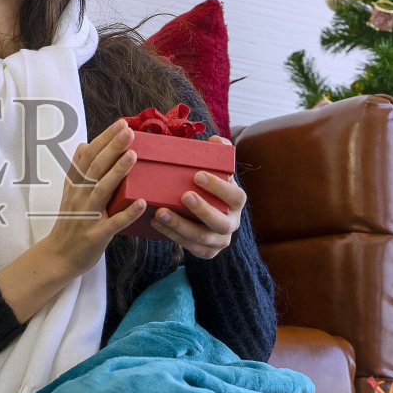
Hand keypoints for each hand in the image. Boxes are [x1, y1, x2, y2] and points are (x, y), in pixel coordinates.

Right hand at [42, 118, 145, 278]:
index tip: (120, 123)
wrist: (59, 256)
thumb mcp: (70, 194)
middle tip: (129, 131)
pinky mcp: (96, 235)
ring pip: (102, 190)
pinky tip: (141, 203)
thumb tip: (84, 145)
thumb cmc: (69, 223)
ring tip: (133, 156)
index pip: (89, 157)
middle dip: (112, 148)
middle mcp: (80, 197)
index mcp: (76, 185)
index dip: (104, 140)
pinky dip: (127, 213)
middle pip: (95, 168)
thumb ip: (78, 170)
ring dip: (118, 173)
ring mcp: (88, 216)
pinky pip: (113, 223)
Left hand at [151, 134, 244, 258]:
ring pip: (202, 238)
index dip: (218, 187)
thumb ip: (216, 154)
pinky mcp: (206, 251)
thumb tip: (214, 141)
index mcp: (236, 201)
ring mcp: (220, 240)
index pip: (235, 195)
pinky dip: (172, 235)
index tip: (197, 175)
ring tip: (159, 212)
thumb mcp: (215, 171)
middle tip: (183, 196)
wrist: (205, 215)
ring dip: (180, 226)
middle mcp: (232, 223)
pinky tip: (156, 223)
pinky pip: (190, 247)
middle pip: (221, 222)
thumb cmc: (208, 187)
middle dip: (202, 210)